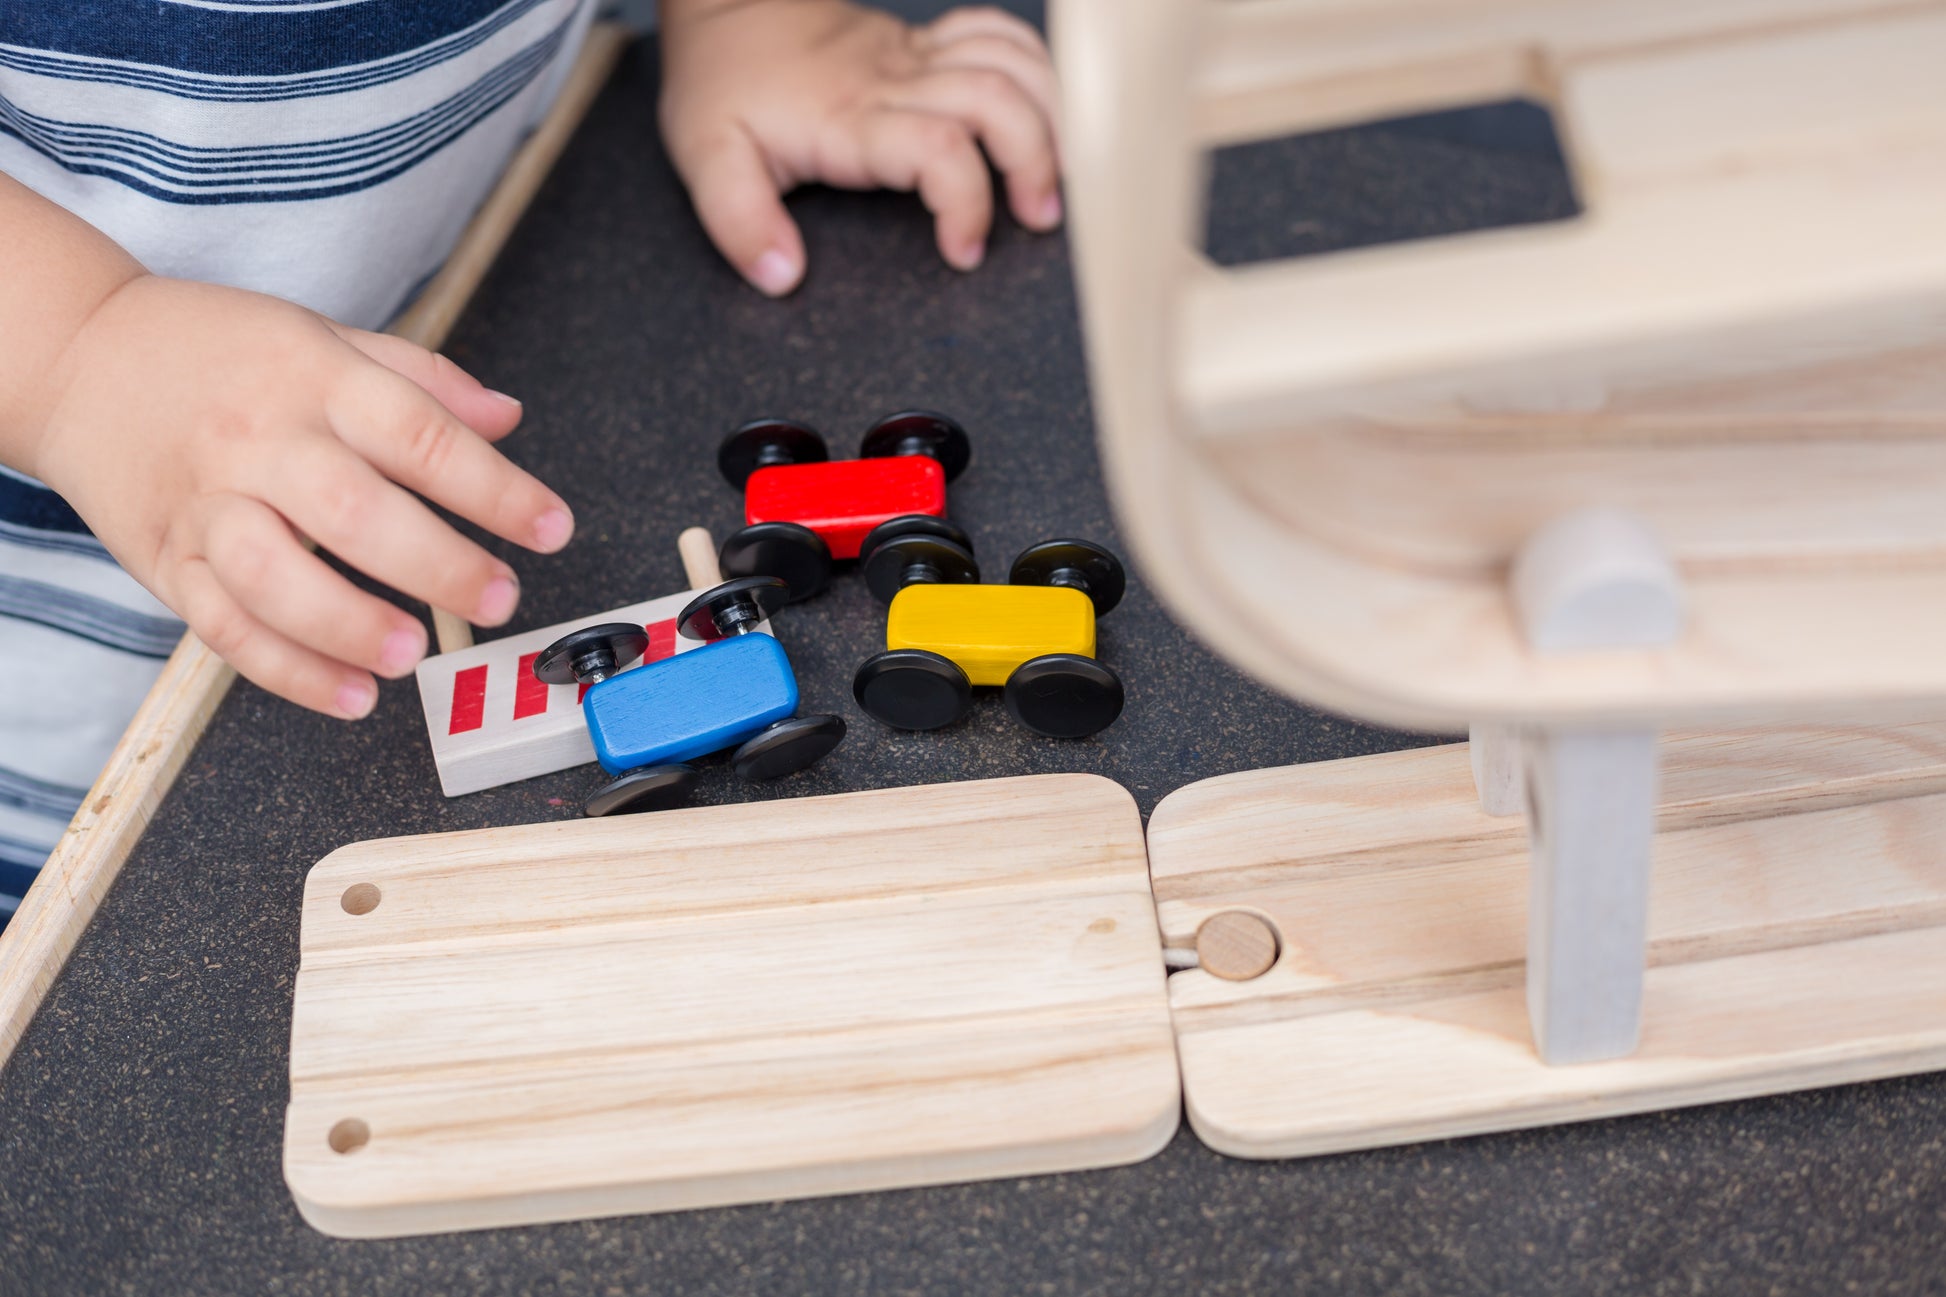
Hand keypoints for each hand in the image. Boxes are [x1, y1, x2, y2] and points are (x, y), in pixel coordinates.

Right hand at [30, 275, 573, 718]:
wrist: (80, 356)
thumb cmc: (219, 351)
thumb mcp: (326, 337)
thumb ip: (423, 380)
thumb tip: (509, 418)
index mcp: (316, 381)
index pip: (421, 436)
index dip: (495, 487)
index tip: (552, 527)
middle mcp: (262, 442)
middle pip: (353, 510)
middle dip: (436, 563)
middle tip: (498, 597)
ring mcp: (208, 505)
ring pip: (274, 576)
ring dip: (349, 624)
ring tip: (410, 654)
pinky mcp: (166, 559)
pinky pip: (224, 627)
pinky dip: (288, 671)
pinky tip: (351, 693)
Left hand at [658, 0, 1060, 293]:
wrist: (724, 5)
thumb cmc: (723, 80)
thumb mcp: (707, 157)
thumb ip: (740, 223)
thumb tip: (781, 275)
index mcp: (852, 118)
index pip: (939, 149)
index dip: (967, 203)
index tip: (963, 251)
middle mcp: (895, 81)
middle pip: (998, 102)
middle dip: (1035, 163)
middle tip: (1037, 216)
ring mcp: (915, 56)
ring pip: (1011, 65)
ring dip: (1050, 117)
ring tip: (1057, 172)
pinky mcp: (923, 42)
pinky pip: (997, 34)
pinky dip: (1034, 68)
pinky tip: (1042, 110)